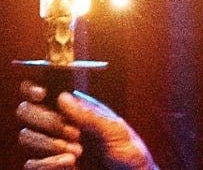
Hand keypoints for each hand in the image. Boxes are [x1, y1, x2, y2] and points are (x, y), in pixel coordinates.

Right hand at [17, 81, 158, 169]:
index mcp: (77, 109)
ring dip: (49, 143)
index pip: (45, 92)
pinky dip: (49, 163)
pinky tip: (69, 162)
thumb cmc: (129, 151)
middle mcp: (60, 124)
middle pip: (27, 111)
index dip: (33, 88)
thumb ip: (89, 115)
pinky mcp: (51, 166)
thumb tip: (63, 96)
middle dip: (45, 120)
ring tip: (76, 151)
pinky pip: (32, 163)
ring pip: (27, 136)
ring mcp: (53, 146)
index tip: (40, 94)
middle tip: (72, 132)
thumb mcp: (115, 129)